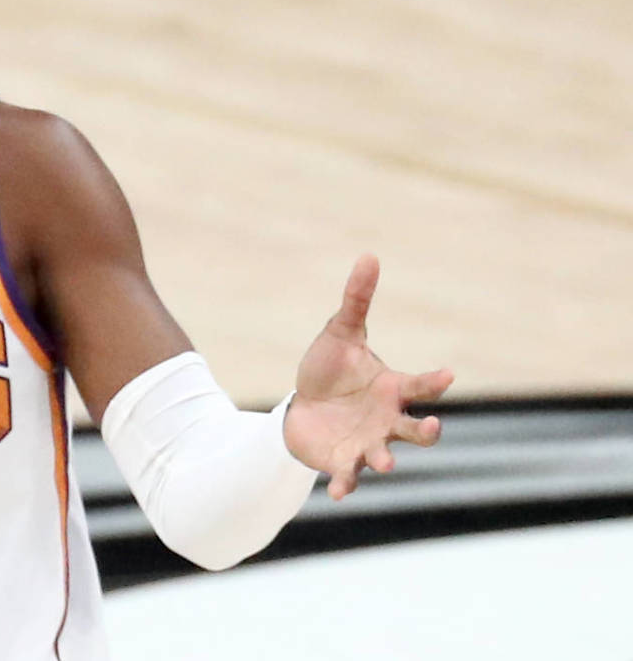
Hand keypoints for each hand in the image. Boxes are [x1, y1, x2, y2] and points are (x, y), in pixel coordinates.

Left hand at [282, 255, 454, 499]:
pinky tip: (336, 493)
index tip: (447, 373)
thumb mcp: (340, 333)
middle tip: (432, 427)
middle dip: (426, 431)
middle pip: (416, 429)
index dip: (434, 381)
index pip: (420, 385)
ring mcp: (367, 443)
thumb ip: (356, 300)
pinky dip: (345, 485)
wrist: (302, 406)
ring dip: (387, 459)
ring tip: (388, 462)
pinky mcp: (343, 462)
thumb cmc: (330, 370)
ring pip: (386, 455)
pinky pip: (348, 477)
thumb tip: (369, 256)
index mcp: (393, 389)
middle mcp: (387, 420)